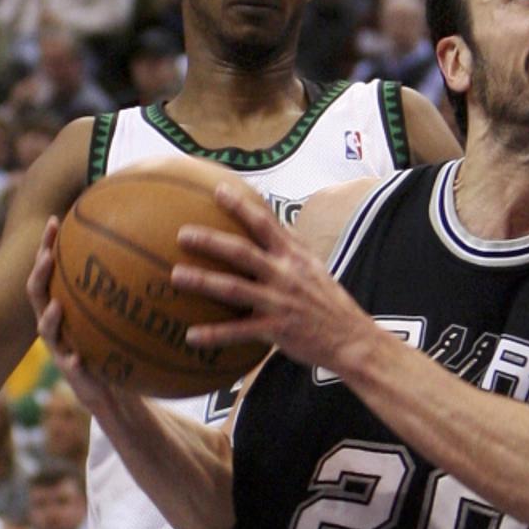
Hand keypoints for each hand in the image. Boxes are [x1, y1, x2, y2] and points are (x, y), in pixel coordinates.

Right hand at [26, 216, 119, 414]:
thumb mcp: (118, 310)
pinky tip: (78, 357)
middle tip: (47, 256)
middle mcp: (54, 324)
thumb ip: (123, 283)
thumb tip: (149, 242)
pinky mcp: (73, 374)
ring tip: (57, 306)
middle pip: (37, 294)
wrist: (112, 388)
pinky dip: (73, 361)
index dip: (46, 246)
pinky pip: (70, 366)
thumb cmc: (114, 342)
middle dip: (39, 273)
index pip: (48, 270)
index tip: (55, 221)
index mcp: (61, 304)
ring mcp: (60, 348)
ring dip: (50, 318)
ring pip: (46, 330)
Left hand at [171, 183, 373, 372]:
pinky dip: (214, 335)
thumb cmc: (329, 303)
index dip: (241, 206)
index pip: (266, 224)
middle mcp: (286, 275)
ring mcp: (280, 302)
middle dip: (211, 241)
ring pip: (234, 289)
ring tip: (176, 275)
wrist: (352, 338)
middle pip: (242, 253)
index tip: (218, 190)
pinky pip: (239, 332)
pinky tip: (191, 337)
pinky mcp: (277, 330)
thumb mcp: (315, 268)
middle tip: (183, 234)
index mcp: (295, 257)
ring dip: (203, 281)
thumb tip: (273, 223)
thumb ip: (292, 247)